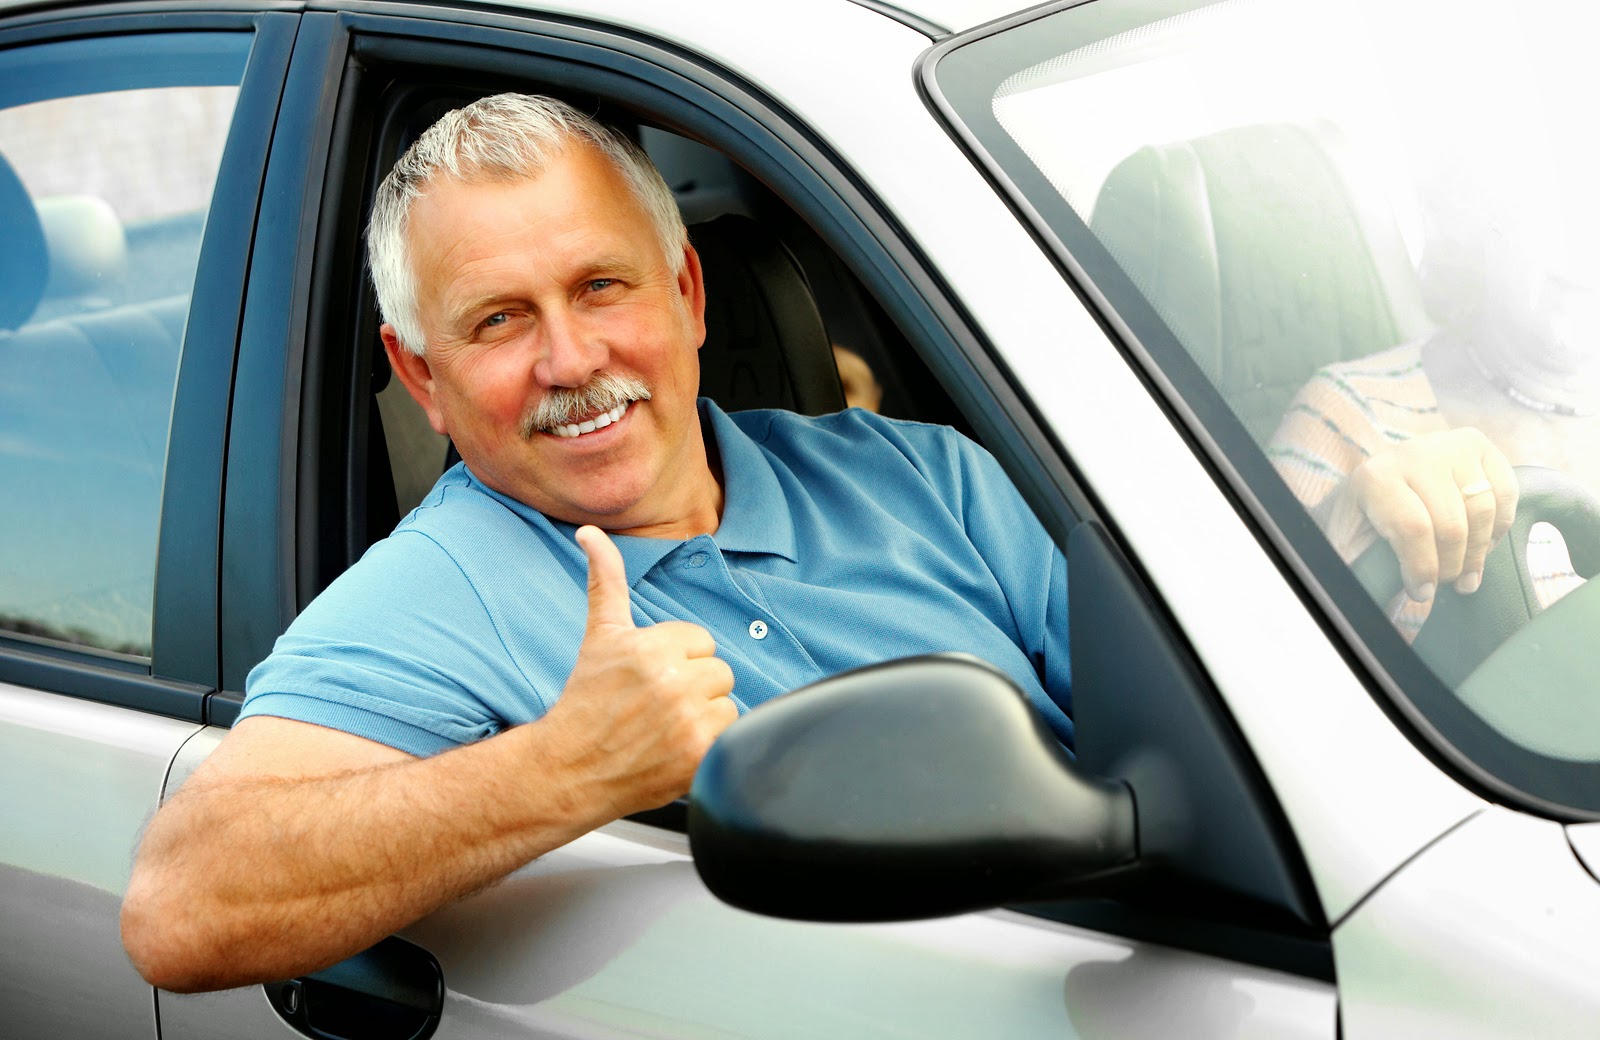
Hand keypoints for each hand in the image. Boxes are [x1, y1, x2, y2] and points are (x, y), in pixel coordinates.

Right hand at [543, 526, 736, 816]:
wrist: (569, 769)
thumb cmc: (585, 701)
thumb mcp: (599, 635)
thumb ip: (605, 580)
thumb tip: (590, 532)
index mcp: (652, 646)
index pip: (702, 642)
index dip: (679, 661)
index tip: (650, 681)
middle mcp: (672, 680)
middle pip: (719, 672)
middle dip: (693, 688)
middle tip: (656, 706)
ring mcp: (687, 720)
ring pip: (727, 703)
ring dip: (704, 716)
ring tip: (666, 728)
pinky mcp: (698, 754)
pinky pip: (731, 734)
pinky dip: (710, 744)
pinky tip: (677, 748)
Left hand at [1320, 428, 1517, 600]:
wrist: (1377, 481)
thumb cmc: (1364, 521)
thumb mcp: (1348, 541)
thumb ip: (1357, 564)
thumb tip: (1373, 595)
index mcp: (1375, 477)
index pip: (1413, 530)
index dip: (1423, 569)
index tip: (1421, 593)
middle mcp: (1414, 454)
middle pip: (1452, 525)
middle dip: (1451, 566)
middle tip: (1445, 583)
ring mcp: (1449, 445)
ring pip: (1483, 511)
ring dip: (1477, 552)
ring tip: (1465, 572)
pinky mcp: (1477, 445)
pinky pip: (1506, 493)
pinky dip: (1498, 526)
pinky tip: (1481, 542)